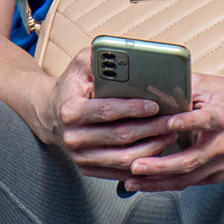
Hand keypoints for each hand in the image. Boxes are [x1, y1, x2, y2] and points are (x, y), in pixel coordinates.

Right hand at [38, 48, 180, 178]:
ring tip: (171, 135)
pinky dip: (141, 163)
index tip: (155, 105)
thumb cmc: (73, 85)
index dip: (133, 109)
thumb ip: (99, 55)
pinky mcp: (87, 169)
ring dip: (151, 148)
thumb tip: (123, 52)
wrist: (50, 113)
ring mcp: (79, 156)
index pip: (107, 111)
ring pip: (122, 158)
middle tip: (173, 121)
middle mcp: (73, 137)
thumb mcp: (80, 64)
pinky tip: (158, 151)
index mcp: (71, 110)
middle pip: (120, 136)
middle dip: (151, 129)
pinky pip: (119, 171)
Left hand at [118, 72, 223, 191]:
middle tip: (135, 164)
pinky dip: (167, 184)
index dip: (187, 122)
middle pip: (191, 159)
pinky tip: (146, 183)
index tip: (169, 123)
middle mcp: (223, 143)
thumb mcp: (212, 86)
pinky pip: (189, 183)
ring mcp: (220, 162)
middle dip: (161, 165)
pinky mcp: (217, 174)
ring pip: (187, 178)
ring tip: (132, 180)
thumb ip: (184, 86)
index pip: (205, 120)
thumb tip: (151, 87)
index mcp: (223, 116)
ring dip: (158, 182)